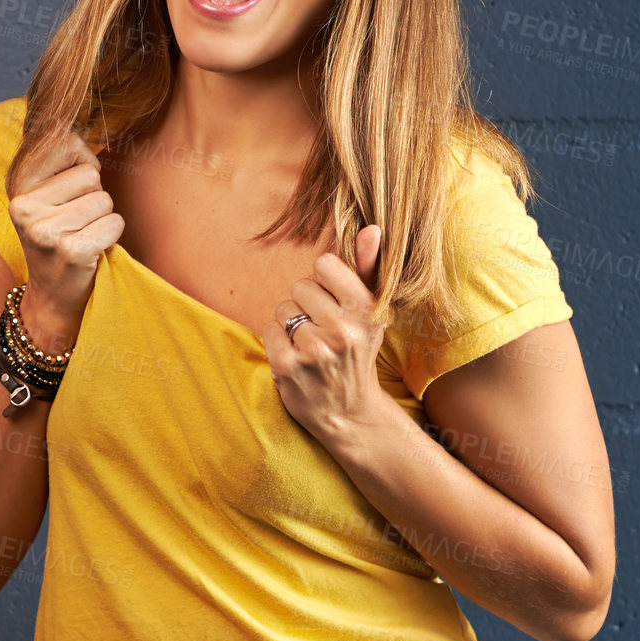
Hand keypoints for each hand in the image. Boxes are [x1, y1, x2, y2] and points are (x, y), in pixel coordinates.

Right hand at [6, 125, 124, 339]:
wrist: (51, 296)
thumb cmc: (56, 237)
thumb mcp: (44, 197)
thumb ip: (56, 161)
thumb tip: (74, 127)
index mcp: (17, 187)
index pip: (68, 142)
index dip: (83, 163)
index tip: (72, 189)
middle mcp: (25, 207)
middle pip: (92, 175)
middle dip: (94, 197)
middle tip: (77, 222)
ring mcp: (46, 231)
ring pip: (105, 200)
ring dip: (103, 219)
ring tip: (82, 235)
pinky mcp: (71, 251)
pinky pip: (114, 224)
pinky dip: (111, 237)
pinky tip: (91, 250)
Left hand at [261, 225, 389, 447]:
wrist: (349, 413)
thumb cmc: (357, 352)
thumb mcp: (370, 312)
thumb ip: (367, 267)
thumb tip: (371, 228)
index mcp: (366, 310)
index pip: (324, 264)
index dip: (324, 283)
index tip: (335, 305)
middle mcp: (343, 331)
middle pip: (300, 286)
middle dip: (306, 305)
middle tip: (323, 330)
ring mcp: (314, 352)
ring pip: (282, 309)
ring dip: (291, 325)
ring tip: (311, 346)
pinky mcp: (287, 368)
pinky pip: (268, 331)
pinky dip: (277, 342)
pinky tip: (296, 358)